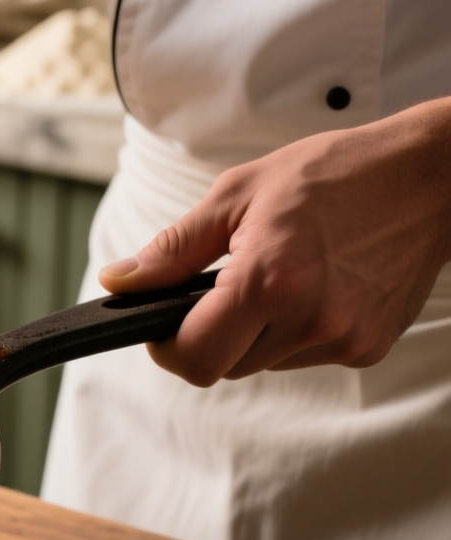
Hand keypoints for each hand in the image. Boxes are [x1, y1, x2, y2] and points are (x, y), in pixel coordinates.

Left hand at [98, 97, 450, 385]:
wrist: (430, 177)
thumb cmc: (334, 174)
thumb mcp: (238, 194)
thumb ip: (173, 249)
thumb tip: (119, 282)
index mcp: (269, 280)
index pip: (194, 358)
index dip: (166, 347)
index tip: (161, 325)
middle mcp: (310, 319)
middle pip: (224, 365)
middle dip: (209, 334)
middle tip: (223, 285)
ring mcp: (344, 339)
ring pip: (262, 362)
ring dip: (254, 332)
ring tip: (279, 274)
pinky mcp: (368, 347)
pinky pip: (304, 355)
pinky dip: (293, 330)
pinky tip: (313, 284)